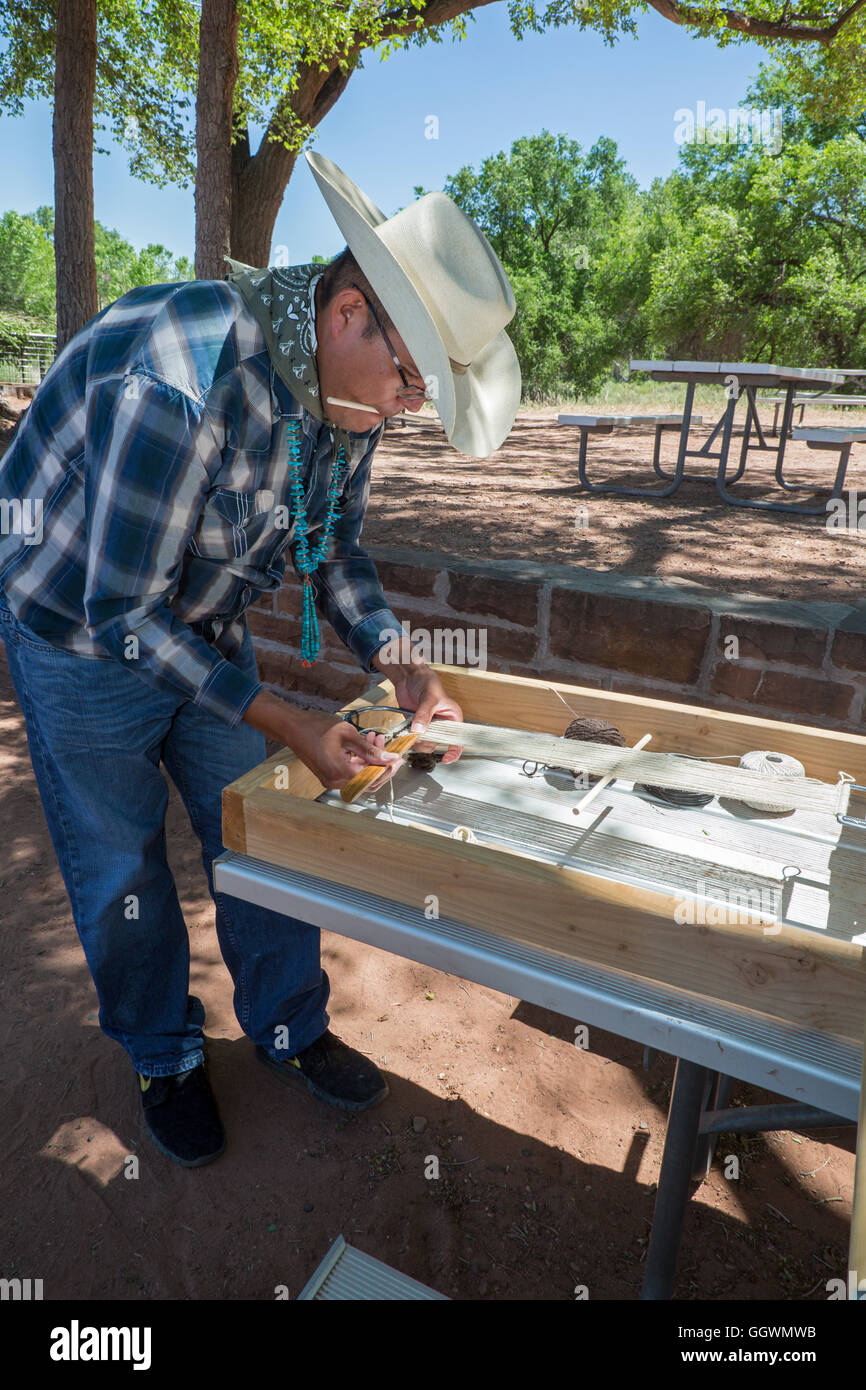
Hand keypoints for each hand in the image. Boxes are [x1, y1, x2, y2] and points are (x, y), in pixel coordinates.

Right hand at [288, 710, 404, 790]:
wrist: (293, 728)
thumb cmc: (315, 727)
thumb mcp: (348, 733)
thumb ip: (370, 749)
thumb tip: (388, 758)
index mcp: (339, 771)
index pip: (372, 778)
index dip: (388, 768)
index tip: (397, 758)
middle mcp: (335, 781)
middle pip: (368, 781)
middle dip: (380, 764)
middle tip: (389, 748)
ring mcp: (331, 780)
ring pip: (360, 776)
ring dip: (371, 760)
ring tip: (374, 739)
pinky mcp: (330, 776)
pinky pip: (351, 773)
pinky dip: (360, 761)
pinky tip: (364, 744)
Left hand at [385, 664, 463, 763]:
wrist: (409, 676)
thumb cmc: (427, 681)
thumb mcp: (429, 697)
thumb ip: (424, 714)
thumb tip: (419, 730)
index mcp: (453, 718)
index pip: (457, 740)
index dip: (453, 751)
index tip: (446, 759)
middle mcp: (442, 724)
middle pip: (438, 743)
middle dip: (427, 742)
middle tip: (418, 734)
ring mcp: (429, 726)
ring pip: (425, 743)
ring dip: (417, 740)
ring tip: (411, 730)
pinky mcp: (416, 725)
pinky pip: (414, 738)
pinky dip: (409, 737)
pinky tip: (405, 730)